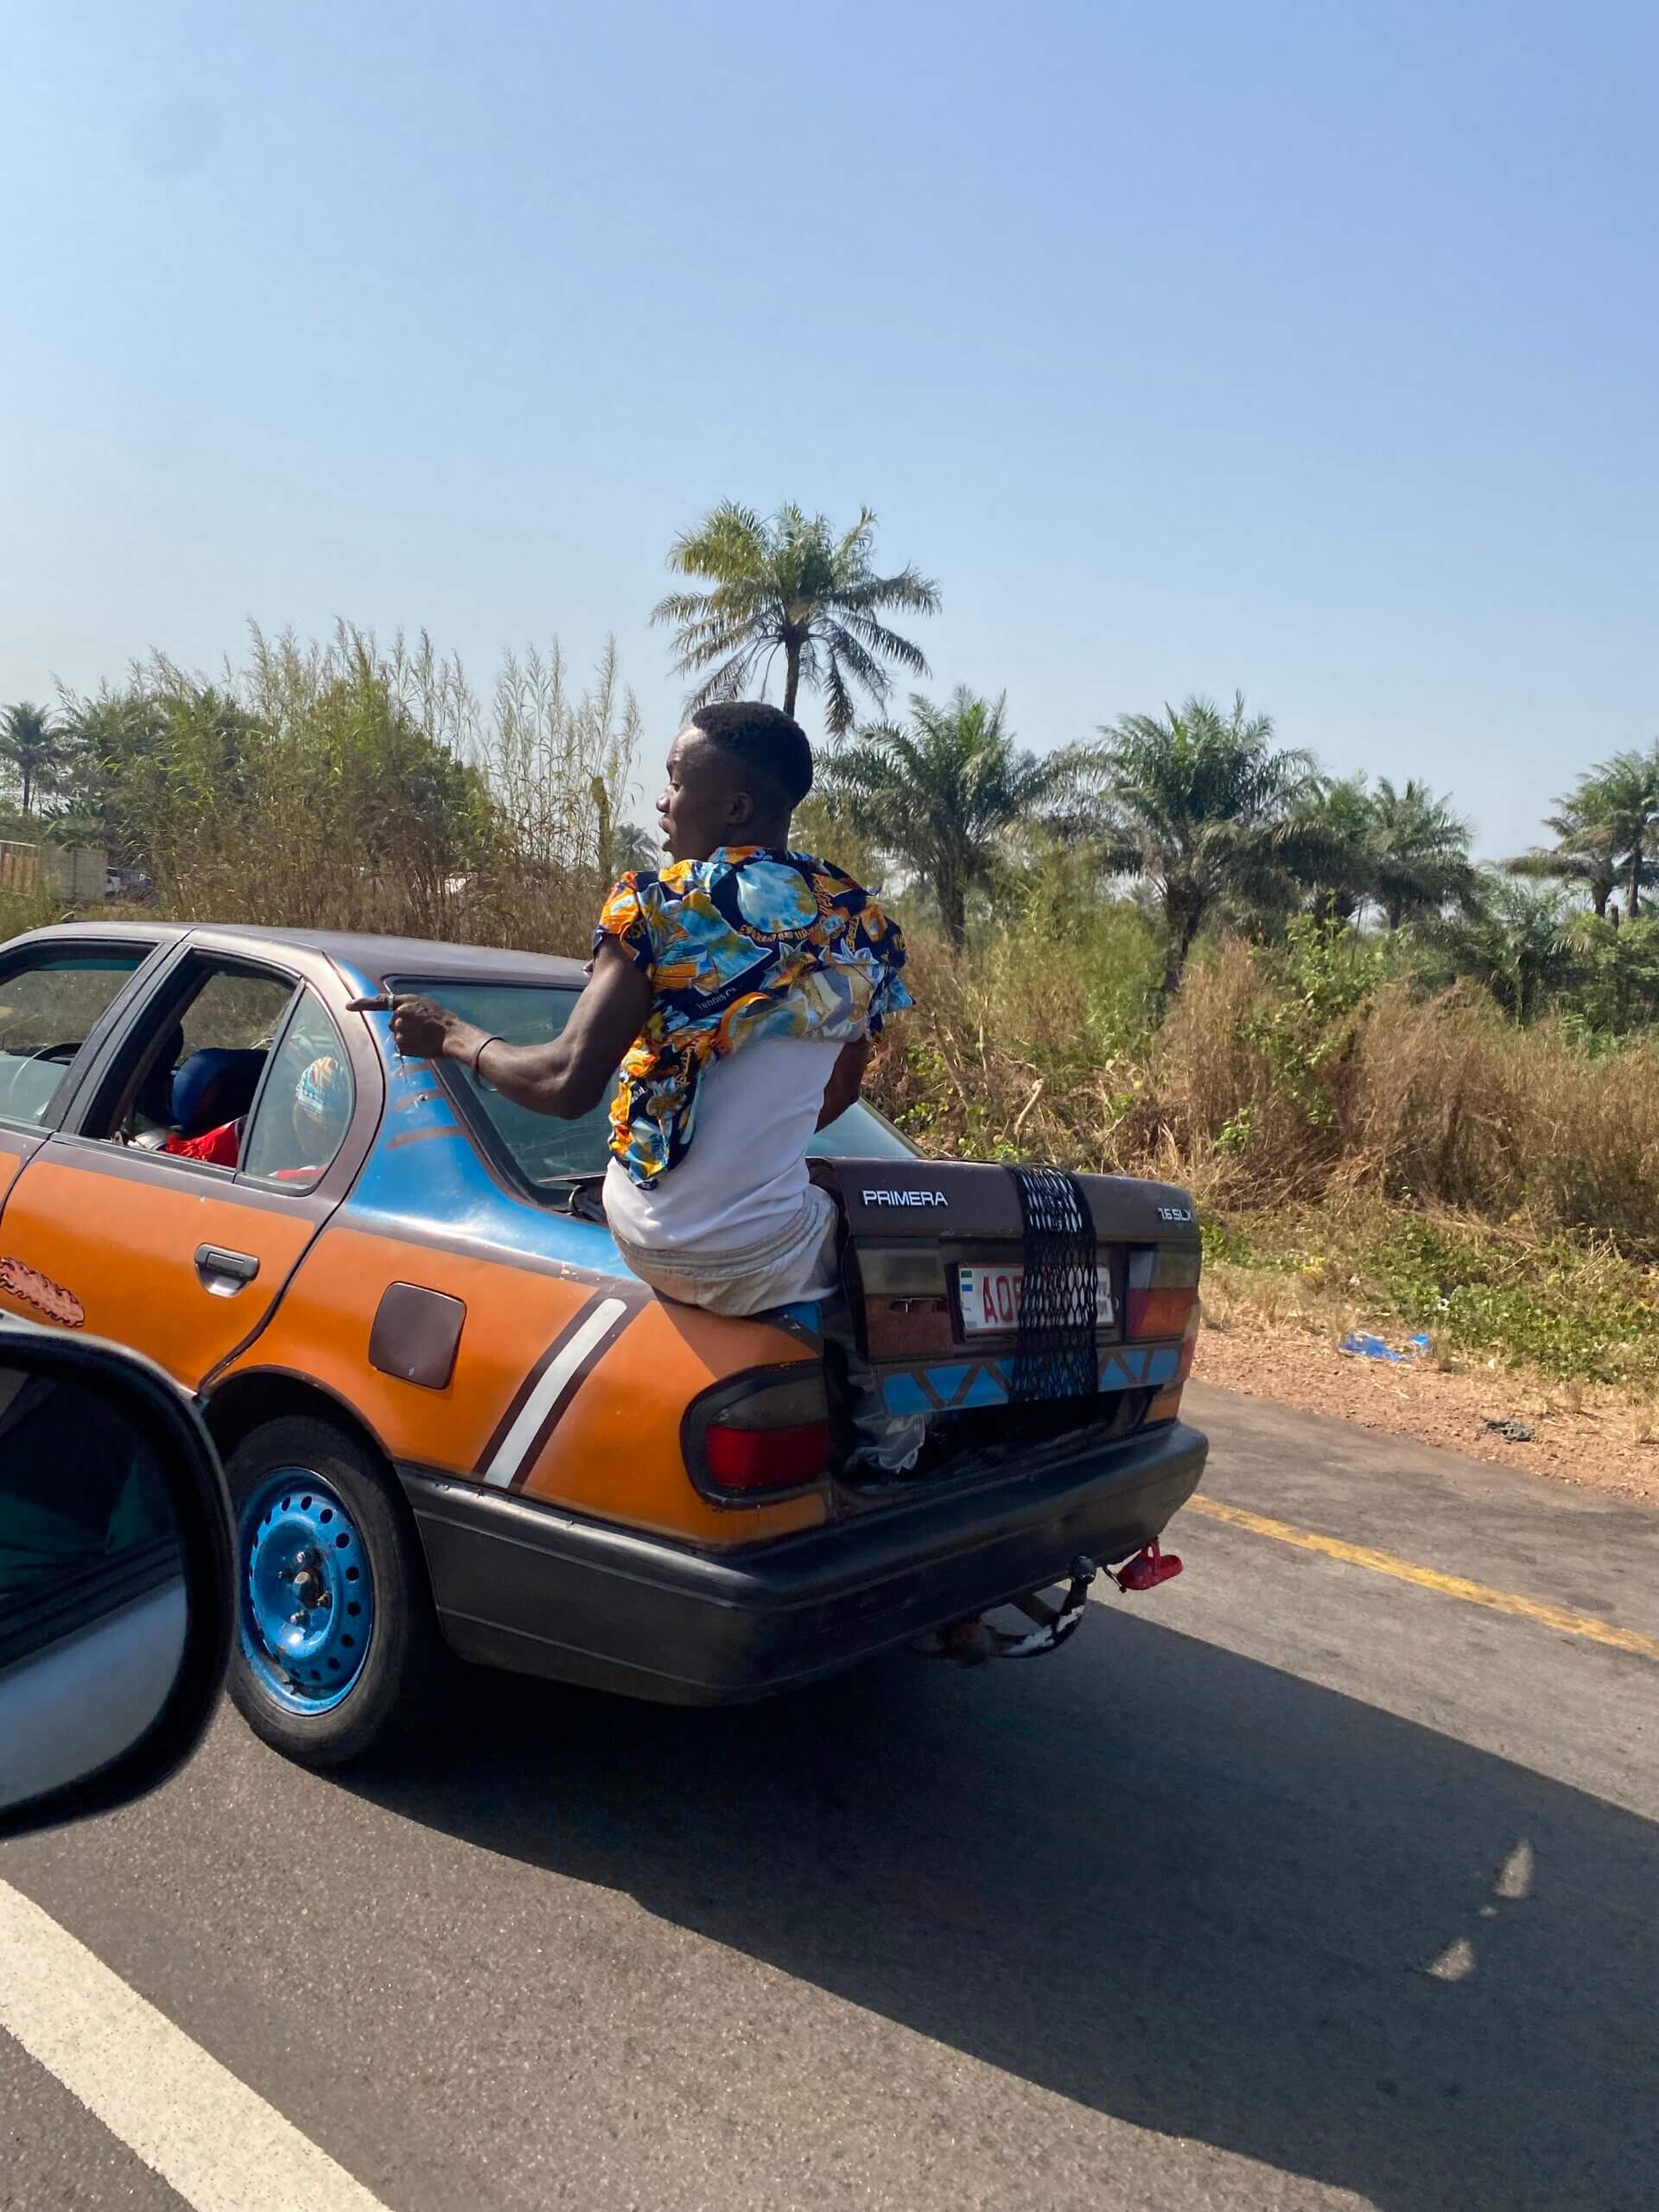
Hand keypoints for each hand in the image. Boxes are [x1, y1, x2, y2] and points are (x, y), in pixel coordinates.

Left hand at [348, 993, 467, 1060]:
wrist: (454, 1035)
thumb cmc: (444, 1020)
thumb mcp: (425, 1005)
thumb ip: (409, 1008)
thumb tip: (397, 1016)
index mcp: (405, 1002)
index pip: (379, 1002)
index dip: (362, 1004)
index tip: (349, 1006)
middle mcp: (399, 1016)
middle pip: (392, 1024)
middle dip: (403, 1027)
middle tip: (422, 1029)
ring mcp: (400, 1032)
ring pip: (398, 1037)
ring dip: (409, 1038)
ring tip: (425, 1037)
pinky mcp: (403, 1046)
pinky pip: (402, 1048)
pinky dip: (411, 1048)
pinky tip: (423, 1045)